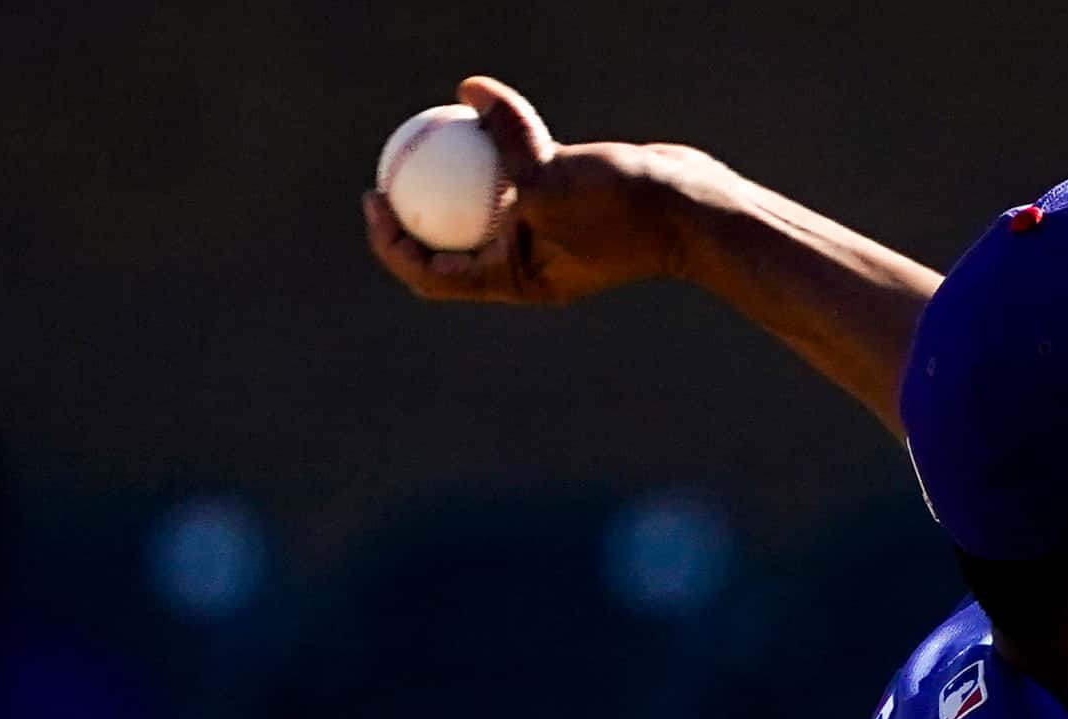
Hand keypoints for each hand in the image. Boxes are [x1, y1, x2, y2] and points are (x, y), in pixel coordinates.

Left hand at [363, 75, 728, 305]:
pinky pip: (517, 173)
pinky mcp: (566, 201)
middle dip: (412, 211)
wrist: (690, 209)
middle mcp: (525, 262)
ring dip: (455, 174)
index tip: (376, 199)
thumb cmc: (622, 210)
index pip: (432, 273)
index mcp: (514, 279)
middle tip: (387, 170)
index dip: (392, 243)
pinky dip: (499, 146)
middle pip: (449, 243)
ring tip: (425, 136)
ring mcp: (546, 233)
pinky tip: (482, 105)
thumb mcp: (549, 179)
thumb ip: (505, 140)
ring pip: (483, 205)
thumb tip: (468, 90)